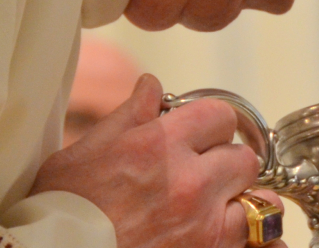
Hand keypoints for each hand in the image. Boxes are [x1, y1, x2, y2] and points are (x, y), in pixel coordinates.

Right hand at [32, 74, 286, 247]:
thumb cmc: (58, 212)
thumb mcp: (81, 153)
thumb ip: (128, 116)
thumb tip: (151, 86)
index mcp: (159, 145)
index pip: (219, 115)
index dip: (210, 125)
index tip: (201, 136)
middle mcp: (189, 182)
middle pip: (244, 157)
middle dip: (227, 163)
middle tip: (207, 175)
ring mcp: (203, 225)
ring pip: (259, 200)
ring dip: (242, 202)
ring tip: (221, 208)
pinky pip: (255, 240)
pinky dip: (249, 236)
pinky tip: (230, 234)